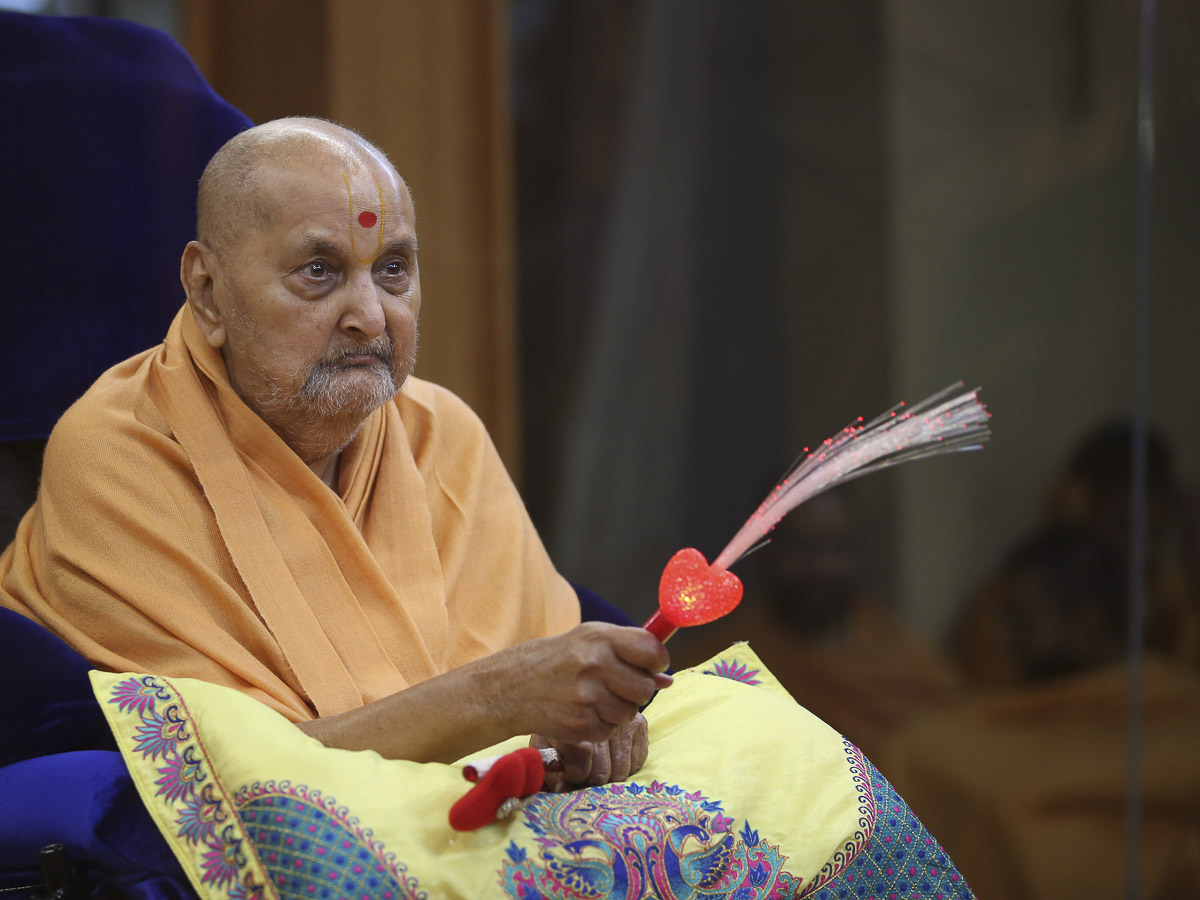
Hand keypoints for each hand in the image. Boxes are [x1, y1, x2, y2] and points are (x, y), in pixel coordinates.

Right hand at [477, 622, 671, 745]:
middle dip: (636, 690)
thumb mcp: (588, 641)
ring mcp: (586, 697)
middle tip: (616, 684)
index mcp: (599, 637)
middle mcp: (594, 664)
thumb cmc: (556, 660)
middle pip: (645, 687)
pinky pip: (611, 730)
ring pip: (630, 712)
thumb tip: (667, 680)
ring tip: (594, 697)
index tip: (651, 666)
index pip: (652, 651)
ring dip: (618, 709)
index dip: (657, 661)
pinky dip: (602, 725)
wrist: (508, 687)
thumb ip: (628, 653)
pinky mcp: (579, 724)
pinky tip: (582, 712)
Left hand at [531, 713, 649, 789]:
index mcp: (569, 726)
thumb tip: (562, 789)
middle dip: (592, 778)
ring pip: (621, 771)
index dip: (574, 777)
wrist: (584, 689)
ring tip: (600, 759)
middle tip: (585, 767)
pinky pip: (638, 761)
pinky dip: (627, 762)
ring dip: (611, 772)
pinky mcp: (639, 723)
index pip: (579, 771)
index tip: (568, 770)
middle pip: (601, 774)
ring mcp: (621, 722)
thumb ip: (551, 770)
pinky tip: (615, 751)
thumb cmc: (562, 723)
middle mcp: (599, 722)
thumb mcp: (546, 744)